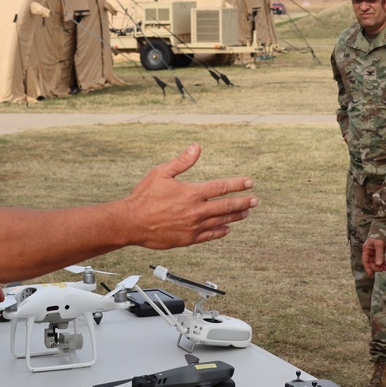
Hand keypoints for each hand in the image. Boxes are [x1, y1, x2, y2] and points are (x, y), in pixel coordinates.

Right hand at [125, 143, 257, 248]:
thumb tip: (196, 147)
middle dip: (243, 202)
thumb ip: (182, 161)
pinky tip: (227, 230)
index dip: (238, 184)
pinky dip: (220, 233)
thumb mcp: (161, 173)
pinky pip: (209, 236)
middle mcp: (196, 211)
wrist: (130, 222)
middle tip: (254, 200)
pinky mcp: (187, 239)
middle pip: (226, 206)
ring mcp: (193, 227)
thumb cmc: (143, 196)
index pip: (221, 187)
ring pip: (221, 222)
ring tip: (245, 213)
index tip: (249, 183)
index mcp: (192, 193)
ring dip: (235, 216)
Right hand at [362, 238, 385, 275]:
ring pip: (377, 261)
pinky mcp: (380, 251)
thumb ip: (379, 255)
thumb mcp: (379, 245)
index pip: (366, 261)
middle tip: (383, 270)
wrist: (384, 229)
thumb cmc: (379, 235)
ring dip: (381, 266)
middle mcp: (370, 251)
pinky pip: (381, 259)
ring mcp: (375, 252)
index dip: (368, 268)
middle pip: (371, 262)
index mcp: (366, 249)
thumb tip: (379, 264)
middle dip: (377, 267)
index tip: (371, 275)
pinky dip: (384, 263)